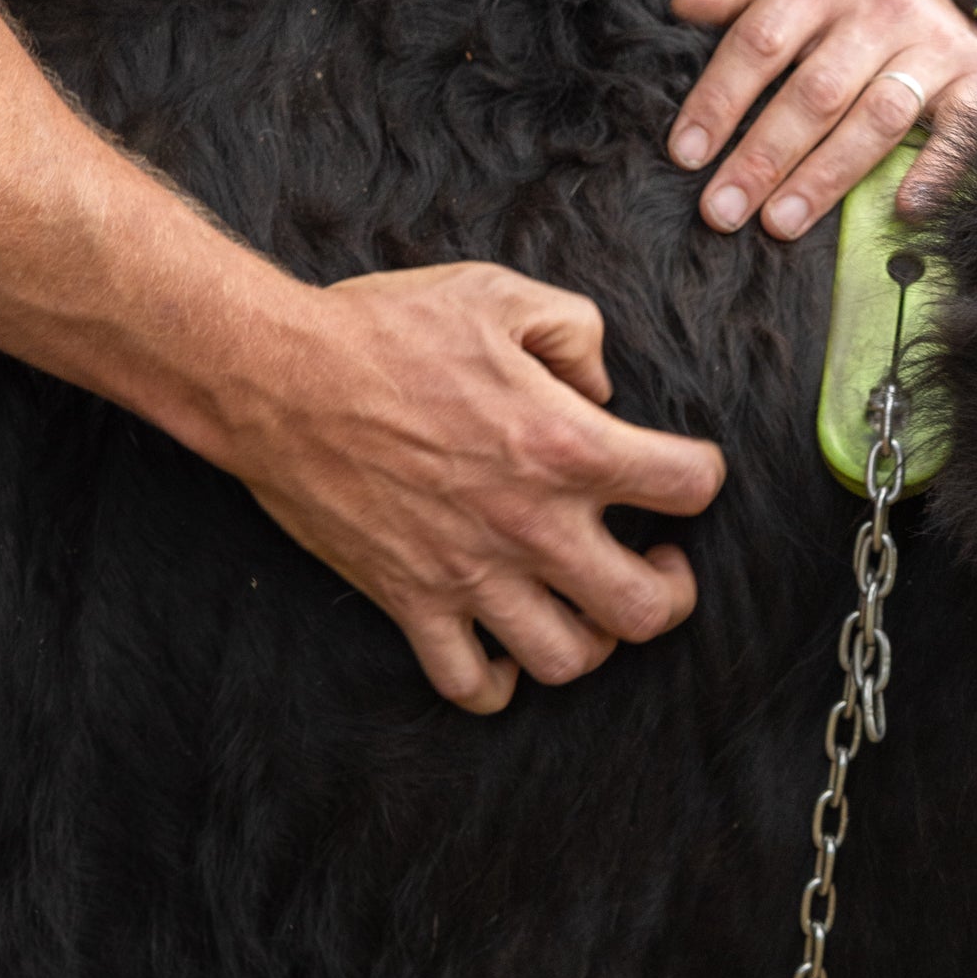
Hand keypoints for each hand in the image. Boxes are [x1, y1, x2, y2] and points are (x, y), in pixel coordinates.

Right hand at [227, 261, 725, 714]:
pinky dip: (498, 681)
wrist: (276, 377)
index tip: (678, 472)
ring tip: (583, 602)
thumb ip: (577, 333)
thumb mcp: (498, 293)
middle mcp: (528, 524)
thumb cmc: (385, 328)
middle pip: (646, 609)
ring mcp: (469, 575)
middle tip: (654, 559)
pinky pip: (470, 684)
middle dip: (670, 591)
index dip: (700, 476)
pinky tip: (505, 643)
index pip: (689, 485)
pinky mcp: (410, 603)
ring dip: (592, 640)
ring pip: (568, 661)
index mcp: (565, 444)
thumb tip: (602, 390)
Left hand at [667, 0, 976, 236]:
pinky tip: (901, 209)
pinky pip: (958, 130)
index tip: (687, 156)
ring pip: (877, 117)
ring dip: (827, 176)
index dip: (720, 101)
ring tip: (780, 223)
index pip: (760, 43)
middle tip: (722, 211)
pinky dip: (934, 171)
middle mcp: (880, 8)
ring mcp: (933, 45)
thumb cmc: (833, 9)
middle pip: (816, 92)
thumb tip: (681, 7)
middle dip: (764, 157)